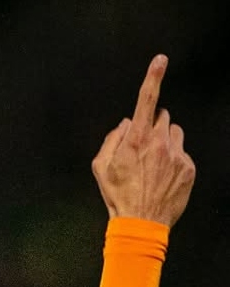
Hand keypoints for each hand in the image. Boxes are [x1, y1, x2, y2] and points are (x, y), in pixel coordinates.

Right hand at [92, 54, 194, 227]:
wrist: (141, 224)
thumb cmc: (118, 197)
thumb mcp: (100, 169)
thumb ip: (110, 140)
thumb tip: (123, 126)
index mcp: (135, 140)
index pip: (146, 100)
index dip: (153, 77)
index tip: (161, 61)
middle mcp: (158, 142)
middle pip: (162, 117)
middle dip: (153, 126)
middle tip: (143, 148)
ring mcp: (176, 154)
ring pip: (175, 133)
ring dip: (166, 142)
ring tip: (154, 166)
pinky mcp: (188, 167)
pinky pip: (182, 153)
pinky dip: (173, 161)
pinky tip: (162, 178)